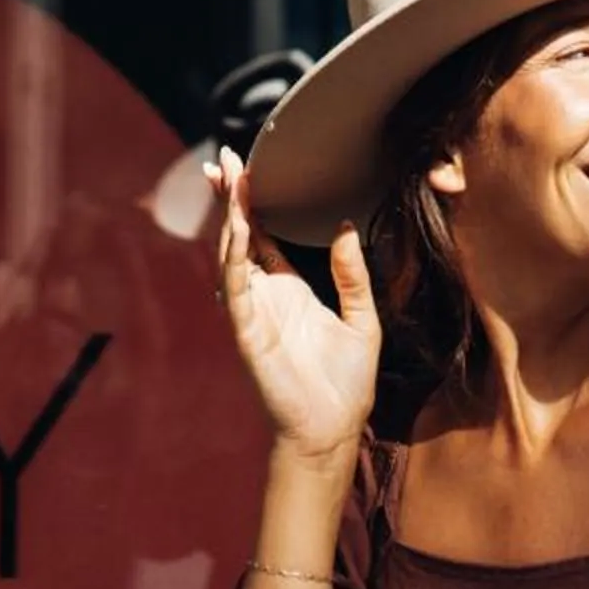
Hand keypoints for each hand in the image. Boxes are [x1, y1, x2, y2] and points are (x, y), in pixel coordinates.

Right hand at [208, 147, 379, 461]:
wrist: (333, 430)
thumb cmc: (346, 383)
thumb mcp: (363, 318)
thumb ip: (353, 275)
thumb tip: (345, 228)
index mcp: (289, 290)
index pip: (264, 236)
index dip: (254, 203)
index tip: (249, 167)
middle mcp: (265, 296)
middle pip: (240, 236)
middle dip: (231, 199)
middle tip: (225, 158)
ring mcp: (252, 312)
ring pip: (231, 255)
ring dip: (228, 218)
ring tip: (229, 180)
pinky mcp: (247, 332)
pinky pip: (236, 289)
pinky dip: (233, 258)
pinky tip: (236, 229)